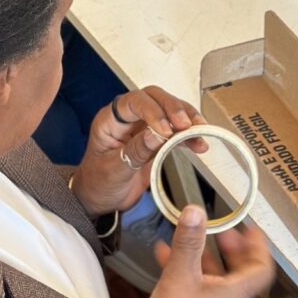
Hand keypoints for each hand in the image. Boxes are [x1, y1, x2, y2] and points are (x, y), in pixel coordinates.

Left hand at [69, 87, 208, 216]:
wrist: (100, 199)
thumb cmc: (98, 183)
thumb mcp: (113, 171)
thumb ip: (135, 152)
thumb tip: (156, 134)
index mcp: (110, 120)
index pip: (133, 103)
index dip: (153, 111)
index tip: (167, 130)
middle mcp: (127, 118)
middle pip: (154, 99)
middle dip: (173, 108)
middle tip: (187, 125)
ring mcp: (142, 127)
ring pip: (168, 111)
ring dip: (186, 119)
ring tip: (199, 131)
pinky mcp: (156, 139)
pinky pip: (175, 131)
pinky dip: (188, 135)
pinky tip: (199, 143)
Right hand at [139, 205, 274, 297]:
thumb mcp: (181, 272)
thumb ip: (188, 240)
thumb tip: (195, 212)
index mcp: (235, 294)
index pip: (262, 270)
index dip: (259, 247)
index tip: (250, 229)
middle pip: (241, 273)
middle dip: (232, 248)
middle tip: (223, 231)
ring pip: (218, 278)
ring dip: (208, 256)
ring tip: (195, 238)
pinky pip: (198, 285)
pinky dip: (188, 267)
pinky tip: (166, 253)